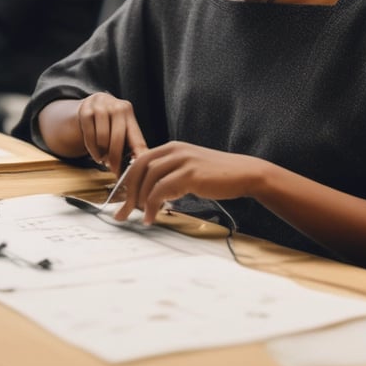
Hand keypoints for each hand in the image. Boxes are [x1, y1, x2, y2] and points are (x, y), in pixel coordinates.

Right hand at [77, 92, 147, 175]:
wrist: (92, 103)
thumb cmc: (110, 120)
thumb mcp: (121, 125)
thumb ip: (129, 142)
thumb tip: (135, 164)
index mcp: (128, 111)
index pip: (135, 136)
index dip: (137, 155)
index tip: (136, 170)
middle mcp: (115, 106)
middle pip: (118, 138)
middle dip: (115, 158)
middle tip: (114, 169)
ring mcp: (100, 107)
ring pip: (102, 138)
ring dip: (103, 154)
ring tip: (104, 158)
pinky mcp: (85, 111)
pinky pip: (89, 136)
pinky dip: (92, 150)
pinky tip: (96, 154)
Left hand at [114, 141, 264, 224]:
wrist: (244, 173)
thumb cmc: (217, 176)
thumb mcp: (189, 169)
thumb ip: (171, 175)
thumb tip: (150, 192)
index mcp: (173, 148)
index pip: (141, 160)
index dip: (127, 181)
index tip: (120, 199)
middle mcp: (175, 150)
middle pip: (140, 167)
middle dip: (127, 191)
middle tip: (122, 212)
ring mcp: (183, 160)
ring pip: (148, 178)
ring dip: (139, 200)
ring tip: (140, 217)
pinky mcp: (190, 174)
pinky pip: (161, 190)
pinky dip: (152, 205)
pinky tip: (152, 217)